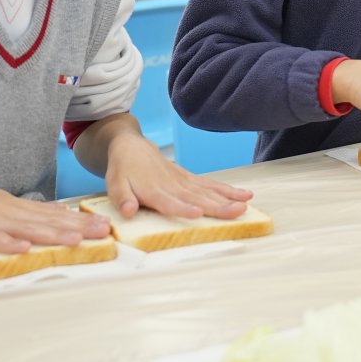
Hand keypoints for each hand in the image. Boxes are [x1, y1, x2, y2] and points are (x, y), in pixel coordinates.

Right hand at [0, 173, 109, 253]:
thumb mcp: (1, 202)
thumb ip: (28, 210)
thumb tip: (59, 213)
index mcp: (16, 206)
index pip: (54, 214)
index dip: (80, 220)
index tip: (103, 224)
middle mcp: (11, 212)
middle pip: (49, 221)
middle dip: (78, 228)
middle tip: (103, 232)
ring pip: (28, 229)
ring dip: (52, 235)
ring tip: (75, 241)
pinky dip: (10, 244)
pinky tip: (24, 249)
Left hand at [103, 131, 252, 219]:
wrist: (132, 147)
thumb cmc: (123, 170)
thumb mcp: (115, 185)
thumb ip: (122, 198)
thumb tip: (127, 212)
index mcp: (154, 191)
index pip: (170, 202)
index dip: (183, 208)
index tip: (197, 214)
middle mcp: (173, 186)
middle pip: (197, 199)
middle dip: (218, 206)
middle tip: (237, 212)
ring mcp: (185, 181)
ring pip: (208, 192)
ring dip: (228, 199)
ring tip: (245, 205)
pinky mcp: (191, 178)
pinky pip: (211, 185)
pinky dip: (228, 190)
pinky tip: (244, 195)